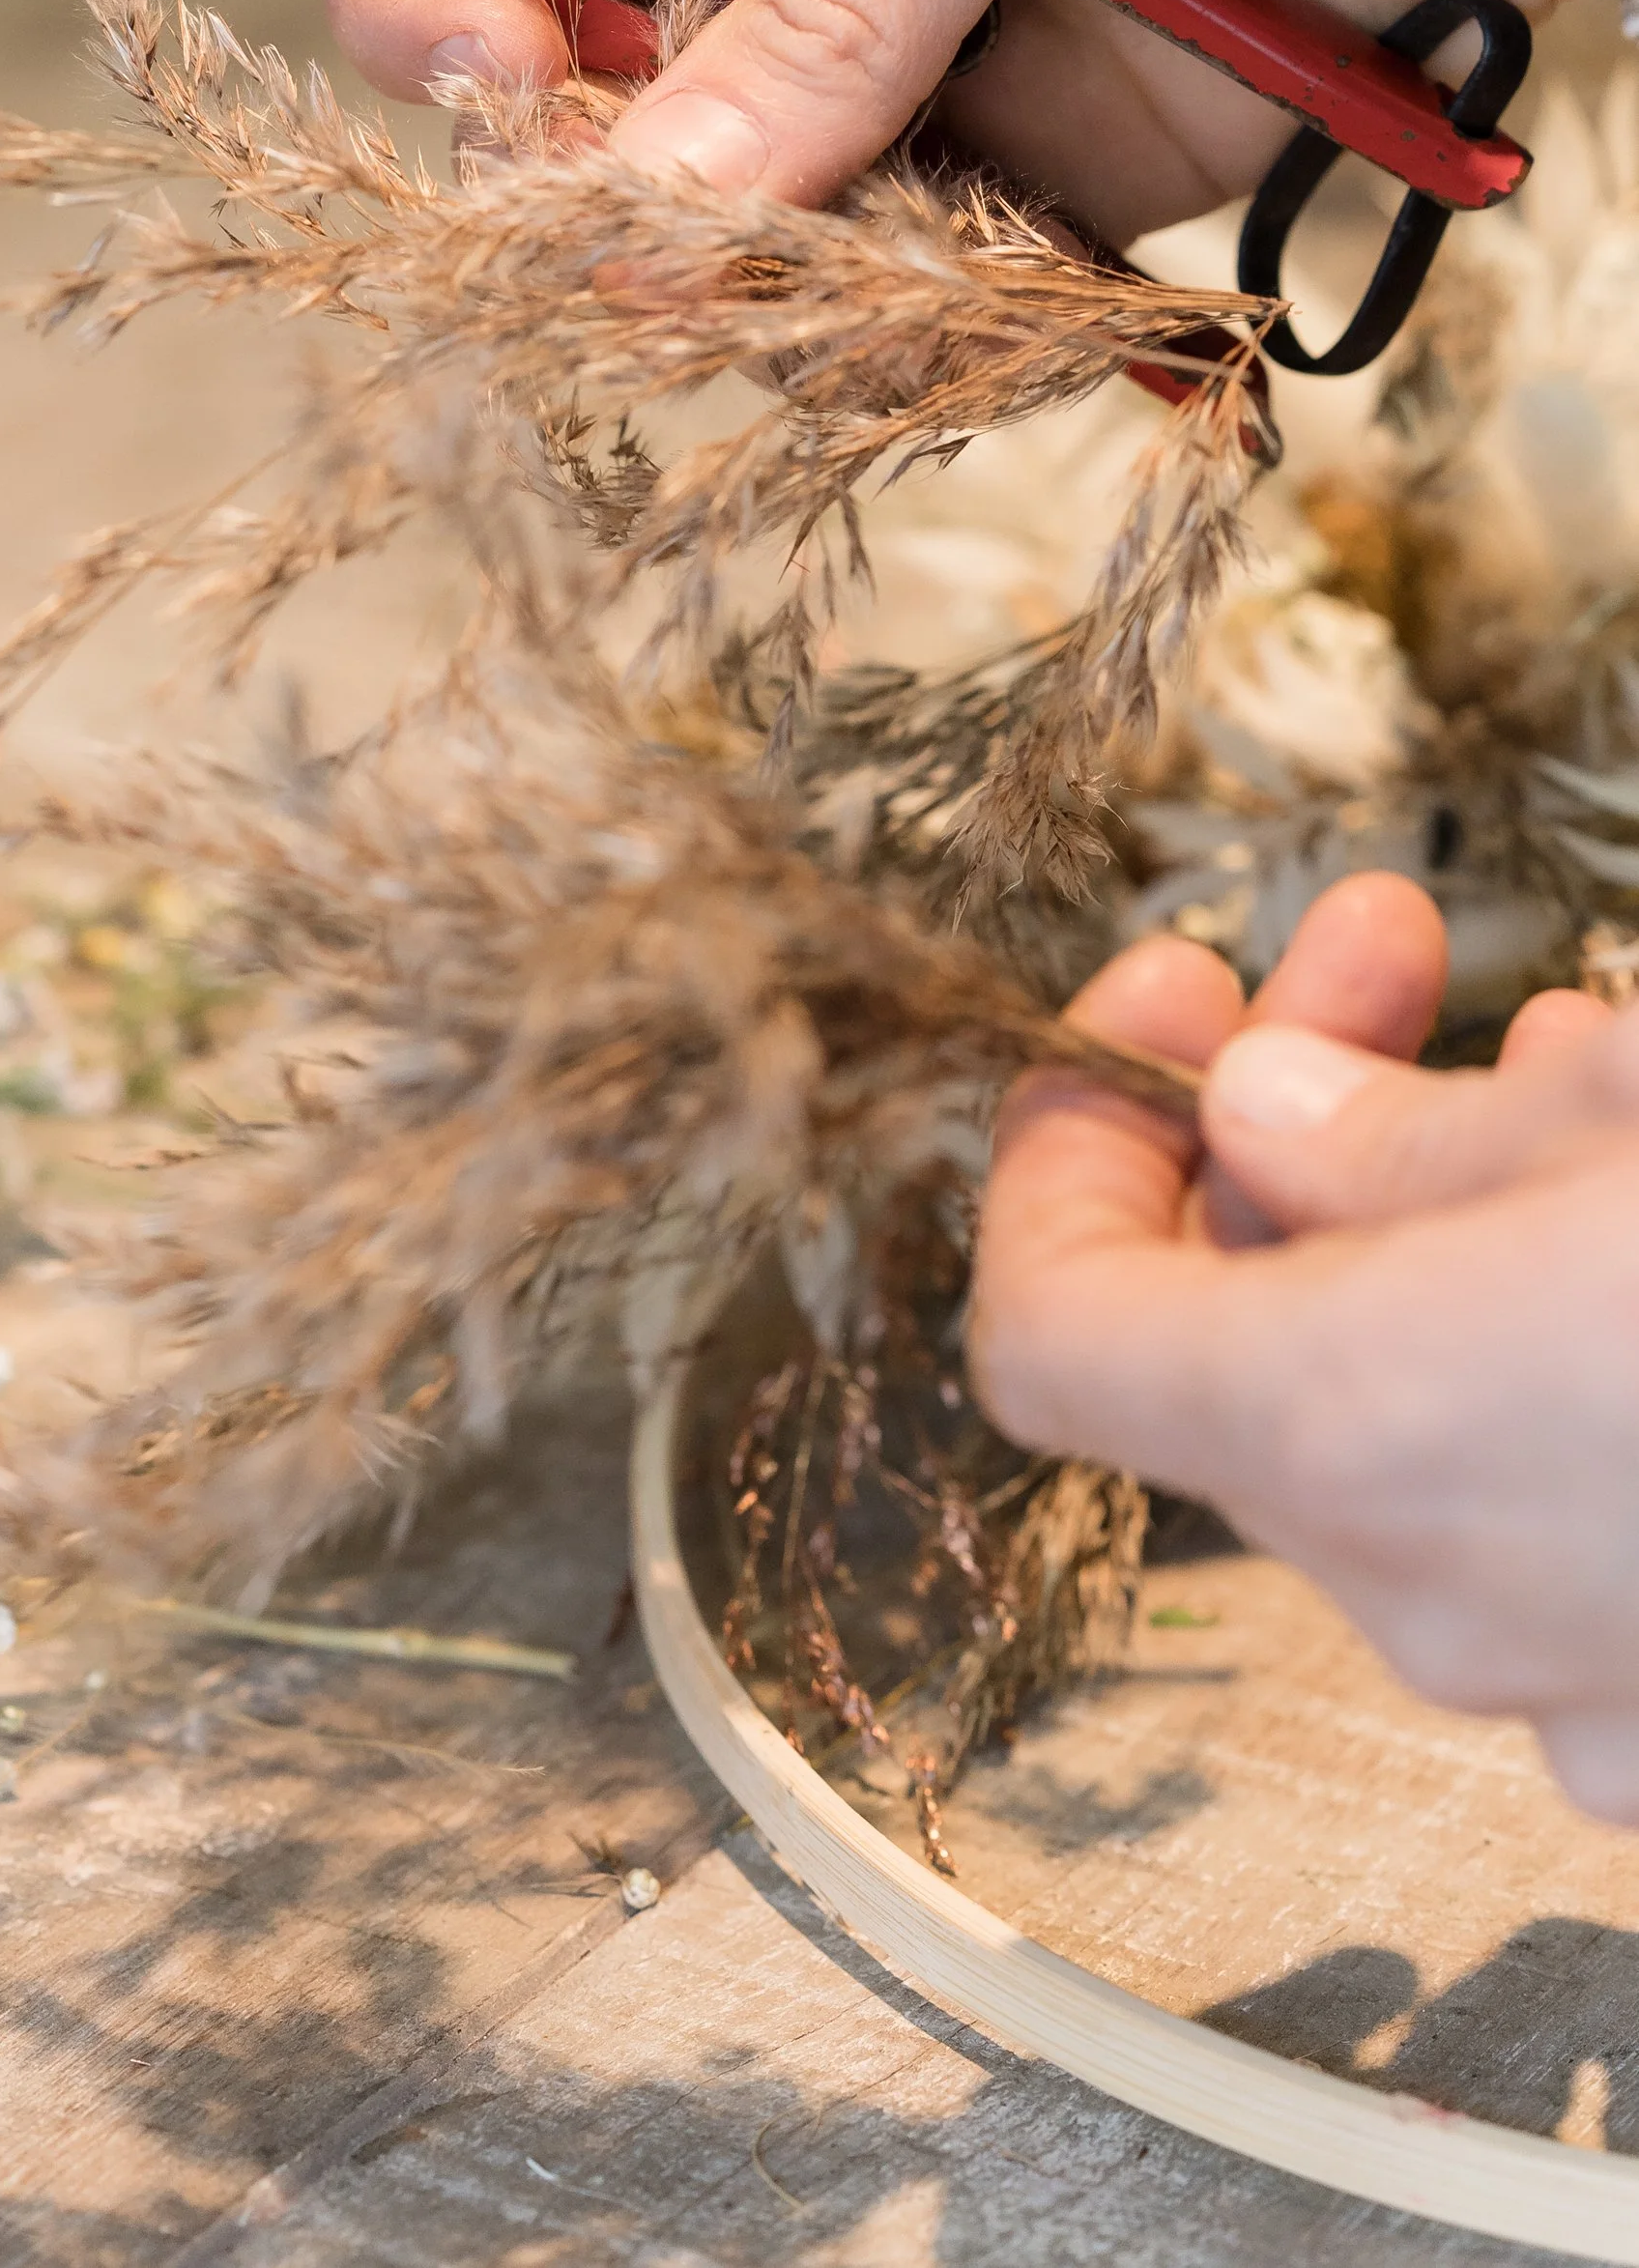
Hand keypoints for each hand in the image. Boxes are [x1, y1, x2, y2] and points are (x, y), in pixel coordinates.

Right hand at [317, 0, 1638, 241]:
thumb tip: (647, 206)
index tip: (467, 53)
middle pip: (578, 55)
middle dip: (572, 158)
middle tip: (632, 221)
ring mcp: (919, 33)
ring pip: (734, 202)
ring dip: (741, 273)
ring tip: (809, 286)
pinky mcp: (1041, 162)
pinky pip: (906, 278)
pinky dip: (893, 329)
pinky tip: (922, 327)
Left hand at [970, 871, 1638, 1820]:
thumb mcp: (1618, 1139)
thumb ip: (1401, 1141)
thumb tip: (1255, 1123)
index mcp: (1352, 1432)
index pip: (1054, 1329)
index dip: (1069, 1151)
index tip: (1156, 1011)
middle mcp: (1436, 1600)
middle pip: (1250, 1347)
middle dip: (1301, 1114)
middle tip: (1383, 942)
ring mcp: (1579, 1691)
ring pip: (1425, 1423)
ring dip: (1455, 1216)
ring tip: (1589, 1057)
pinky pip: (1566, 1525)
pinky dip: (1564, 1370)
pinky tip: (1630, 1218)